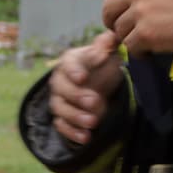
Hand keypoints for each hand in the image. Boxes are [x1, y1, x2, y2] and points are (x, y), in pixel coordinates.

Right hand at [49, 30, 122, 144]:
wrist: (99, 83)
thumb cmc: (103, 65)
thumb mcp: (108, 52)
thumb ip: (107, 44)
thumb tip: (113, 35)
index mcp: (70, 61)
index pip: (68, 65)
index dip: (74, 71)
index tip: (83, 77)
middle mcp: (60, 80)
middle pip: (62, 89)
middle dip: (78, 96)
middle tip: (95, 101)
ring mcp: (59, 100)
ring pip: (61, 109)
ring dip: (76, 117)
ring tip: (94, 122)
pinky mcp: (62, 117)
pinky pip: (61, 126)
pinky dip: (72, 133)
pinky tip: (86, 137)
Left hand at [103, 0, 172, 55]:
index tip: (125, 8)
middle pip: (110, 8)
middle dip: (115, 20)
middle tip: (125, 29)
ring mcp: (139, 11)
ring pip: (120, 30)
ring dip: (132, 36)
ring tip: (150, 40)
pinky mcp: (145, 34)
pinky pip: (131, 46)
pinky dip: (141, 51)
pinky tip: (154, 49)